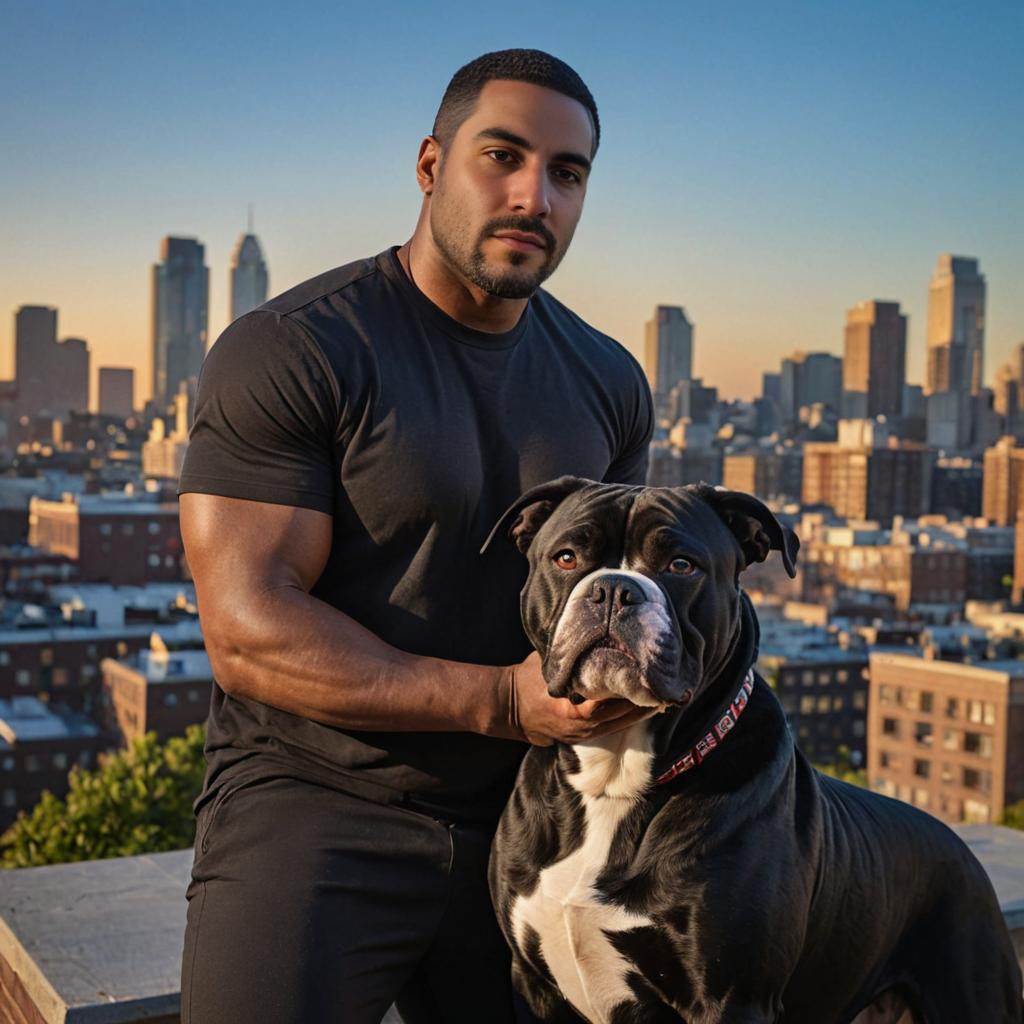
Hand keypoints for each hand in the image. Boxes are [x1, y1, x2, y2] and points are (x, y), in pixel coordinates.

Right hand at [505, 651, 656, 746]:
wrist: (507, 707)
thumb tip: (595, 634)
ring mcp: (582, 734)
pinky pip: (611, 729)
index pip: (613, 698)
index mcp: (574, 706)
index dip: (633, 687)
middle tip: (665, 687)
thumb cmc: (527, 677)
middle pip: (623, 714)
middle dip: (645, 700)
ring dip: (640, 711)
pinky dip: (627, 718)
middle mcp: (582, 723)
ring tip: (661, 697)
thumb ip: (572, 655)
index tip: (650, 674)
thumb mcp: (548, 662)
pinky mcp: (581, 738)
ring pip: (621, 724)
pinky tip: (641, 707)